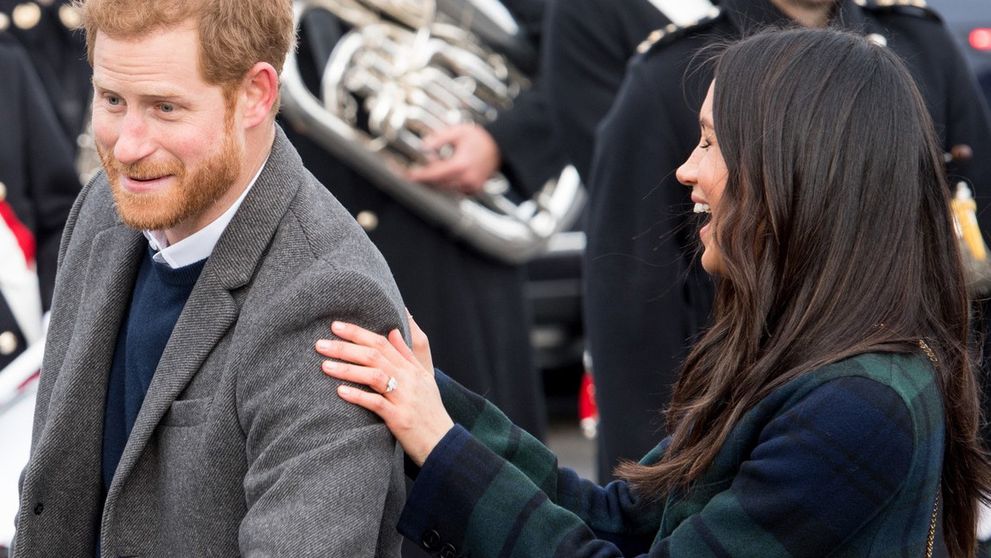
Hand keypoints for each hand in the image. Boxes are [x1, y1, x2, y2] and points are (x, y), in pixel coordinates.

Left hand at [315, 317, 452, 465]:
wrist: (443, 442)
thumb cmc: (430, 410)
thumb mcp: (424, 378)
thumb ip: (408, 354)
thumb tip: (393, 330)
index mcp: (411, 368)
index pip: (383, 342)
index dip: (358, 333)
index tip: (336, 326)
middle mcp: (408, 379)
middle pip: (375, 355)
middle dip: (346, 347)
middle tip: (320, 344)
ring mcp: (404, 398)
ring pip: (374, 376)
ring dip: (348, 369)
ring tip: (324, 365)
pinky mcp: (400, 418)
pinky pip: (377, 403)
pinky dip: (358, 396)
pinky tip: (340, 391)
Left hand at [406, 123, 500, 194]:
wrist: (500, 145)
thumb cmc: (480, 137)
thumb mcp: (457, 131)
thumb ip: (439, 138)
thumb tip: (423, 146)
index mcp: (461, 164)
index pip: (435, 174)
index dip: (420, 175)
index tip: (408, 176)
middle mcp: (467, 178)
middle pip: (438, 184)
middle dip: (427, 178)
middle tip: (415, 172)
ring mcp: (471, 186)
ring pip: (446, 189)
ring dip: (437, 181)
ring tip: (436, 167)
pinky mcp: (474, 189)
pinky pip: (455, 191)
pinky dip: (448, 184)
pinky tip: (448, 172)